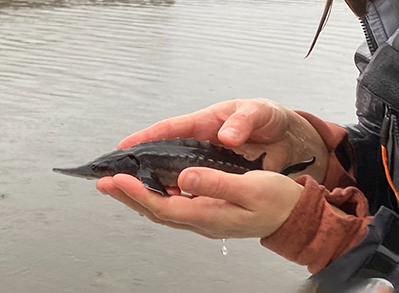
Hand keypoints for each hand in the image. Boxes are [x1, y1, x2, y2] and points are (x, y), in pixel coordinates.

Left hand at [97, 98, 329, 238]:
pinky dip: (156, 195)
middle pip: (155, 210)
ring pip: (162, 209)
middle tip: (104, 182)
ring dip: (138, 196)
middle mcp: (202, 220)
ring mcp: (204, 218)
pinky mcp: (208, 212)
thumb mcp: (250, 187)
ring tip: (119, 184)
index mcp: (209, 215)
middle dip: (127, 196)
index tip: (118, 179)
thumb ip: (216, 182)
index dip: (137, 193)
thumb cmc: (277, 200)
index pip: (163, 205)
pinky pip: (174, 206)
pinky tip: (151, 186)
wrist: (295, 215)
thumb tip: (186, 177)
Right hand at [117, 98, 328, 181]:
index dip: (146, 137)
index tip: (124, 147)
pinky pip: (190, 187)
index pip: (170, 128)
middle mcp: (201, 142)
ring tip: (129, 194)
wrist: (292, 138)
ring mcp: (206, 160)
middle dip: (138, 166)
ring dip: (153, 185)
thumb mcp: (259, 112)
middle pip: (162, 154)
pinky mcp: (215, 176)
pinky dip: (175, 196)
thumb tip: (225, 136)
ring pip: (172, 174)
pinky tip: (166, 205)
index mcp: (206, 122)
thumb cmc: (270, 118)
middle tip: (112, 178)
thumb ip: (243, 122)